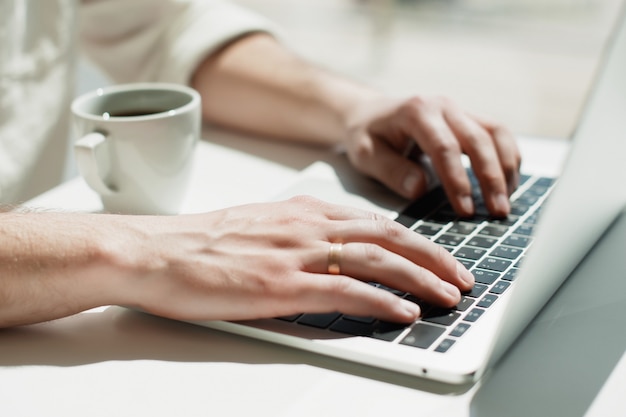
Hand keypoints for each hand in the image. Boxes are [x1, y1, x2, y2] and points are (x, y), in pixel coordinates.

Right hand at [123, 197, 474, 322]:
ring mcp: (296, 254)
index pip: (374, 222)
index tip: (437, 257)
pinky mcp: (280, 285)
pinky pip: (344, 291)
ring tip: (449, 296)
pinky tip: (404, 312)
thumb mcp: (261, 226)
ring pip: (376, 260)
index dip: (413, 241)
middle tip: (462, 276)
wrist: (156, 251)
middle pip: (387, 237)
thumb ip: (300, 233)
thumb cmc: (202, 243)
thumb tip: (332, 251)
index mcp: (303, 211)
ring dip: (419, 278)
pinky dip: (380, 301)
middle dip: (432, 257)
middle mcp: (307, 226)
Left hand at [343, 95, 520, 216]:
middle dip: (491, 178)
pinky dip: (509, 157)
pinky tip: (509, 183)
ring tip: (506, 201)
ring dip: (506, 168)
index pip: (445, 148)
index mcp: (417, 112)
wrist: (369, 113)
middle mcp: (443, 106)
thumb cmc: (366, 135)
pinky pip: (498, 133)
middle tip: (497, 212)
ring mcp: (459, 110)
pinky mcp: (468, 118)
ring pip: (496, 133)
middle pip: (478, 140)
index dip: (458, 180)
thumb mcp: (366, 154)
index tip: (465, 210)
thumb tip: (419, 188)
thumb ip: (391, 170)